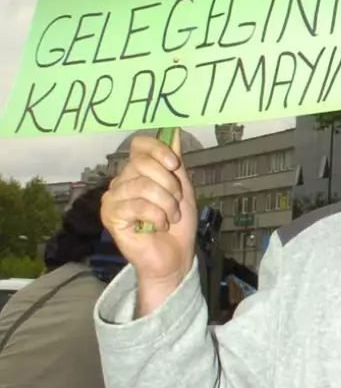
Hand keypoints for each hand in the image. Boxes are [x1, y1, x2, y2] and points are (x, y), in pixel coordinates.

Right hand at [100, 130, 196, 311]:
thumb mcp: (182, 189)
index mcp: (137, 171)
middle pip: (141, 163)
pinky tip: (158, 226)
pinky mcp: (110, 215)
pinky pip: (136, 205)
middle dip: (168, 184)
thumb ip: (175, 162)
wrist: (175, 257)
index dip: (157, 150)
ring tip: (169, 218)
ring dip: (166, 204)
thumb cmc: (177, 225)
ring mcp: (113, 198)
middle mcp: (122, 180)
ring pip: (142, 186)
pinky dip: (156, 217)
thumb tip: (175, 130)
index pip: (139, 145)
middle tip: (175, 202)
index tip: (174, 165)